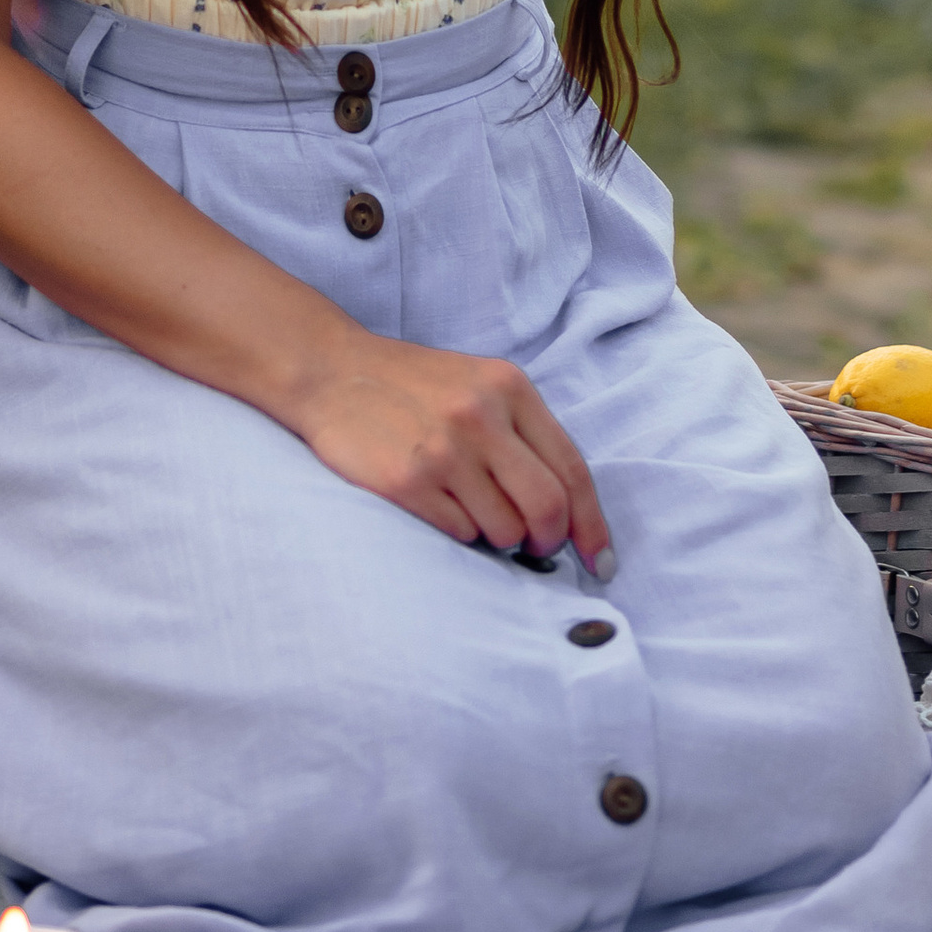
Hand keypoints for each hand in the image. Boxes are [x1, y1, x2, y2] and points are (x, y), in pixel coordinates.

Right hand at [289, 324, 613, 568]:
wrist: (332, 371)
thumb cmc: (413, 388)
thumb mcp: (478, 387)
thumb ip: (522, 435)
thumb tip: (566, 513)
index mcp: (510, 388)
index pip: (572, 469)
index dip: (591, 523)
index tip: (599, 560)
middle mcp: (481, 415)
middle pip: (548, 508)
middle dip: (548, 541)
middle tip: (533, 548)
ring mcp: (444, 450)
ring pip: (503, 530)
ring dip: (495, 536)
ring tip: (467, 508)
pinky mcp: (408, 481)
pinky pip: (459, 534)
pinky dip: (457, 533)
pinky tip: (436, 505)